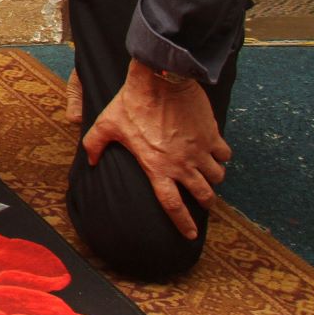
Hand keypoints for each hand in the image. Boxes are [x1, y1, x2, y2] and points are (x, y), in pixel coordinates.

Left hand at [82, 61, 230, 239]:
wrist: (160, 80)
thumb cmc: (131, 103)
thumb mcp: (106, 124)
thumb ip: (95, 144)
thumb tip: (89, 160)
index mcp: (157, 166)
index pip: (172, 204)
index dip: (182, 223)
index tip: (191, 235)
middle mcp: (182, 164)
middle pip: (202, 194)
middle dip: (205, 201)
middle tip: (204, 200)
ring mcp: (200, 150)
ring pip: (217, 176)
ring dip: (214, 179)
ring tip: (209, 175)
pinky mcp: (212, 135)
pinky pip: (225, 154)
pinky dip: (222, 156)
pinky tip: (215, 152)